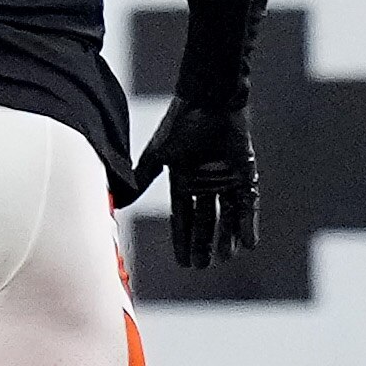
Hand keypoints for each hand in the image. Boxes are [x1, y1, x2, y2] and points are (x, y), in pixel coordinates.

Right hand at [133, 95, 258, 266]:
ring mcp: (225, 179)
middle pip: (204, 220)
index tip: (182, 262)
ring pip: (226, 216)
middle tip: (201, 266)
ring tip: (223, 258)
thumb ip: (142, 179)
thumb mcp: (157, 155)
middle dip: (202, 243)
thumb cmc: (180, 122)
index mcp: (182, 179)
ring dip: (225, 238)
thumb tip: (119, 201)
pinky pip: (247, 204)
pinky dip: (247, 223)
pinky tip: (247, 244)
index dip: (182, 239)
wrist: (209, 99)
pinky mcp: (245, 173)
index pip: (182, 216)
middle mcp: (204, 183)